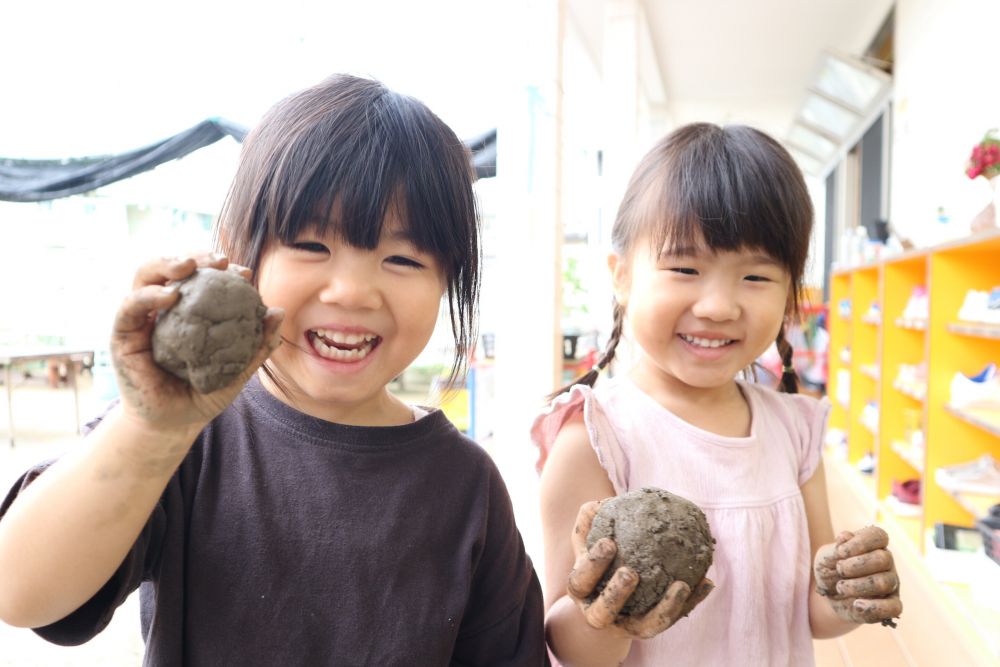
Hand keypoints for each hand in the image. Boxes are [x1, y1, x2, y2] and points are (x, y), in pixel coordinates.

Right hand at [111, 253, 283, 432]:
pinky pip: (130, 306)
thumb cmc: (204, 394)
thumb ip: (257, 344)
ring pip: (146, 276)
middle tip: (220, 260)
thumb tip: (278, 312)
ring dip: (167, 263)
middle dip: (195, 256)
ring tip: (189, 266)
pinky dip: (149, 295)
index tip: (245, 273)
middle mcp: (164, 308)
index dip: (221, 269)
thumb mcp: (237, 370)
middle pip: (173, 268)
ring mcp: (142, 318)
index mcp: (190, 310)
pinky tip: (170, 295)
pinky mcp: (123, 334)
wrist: (175, 424)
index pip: (202, 278)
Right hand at [565, 500, 713, 639]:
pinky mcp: (649, 631)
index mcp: (581, 591)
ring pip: (645, 625)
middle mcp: (599, 614)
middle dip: (616, 593)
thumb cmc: (599, 564)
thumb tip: (601, 503)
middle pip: (604, 610)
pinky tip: (706, 582)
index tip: (609, 542)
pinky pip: (672, 619)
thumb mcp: (587, 544)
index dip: (593, 564)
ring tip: (681, 585)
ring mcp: (625, 627)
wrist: (608, 607)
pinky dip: (690, 602)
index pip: (580, 580)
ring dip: (664, 607)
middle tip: (631, 573)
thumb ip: (589, 523)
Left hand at [814, 525, 901, 624]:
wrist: (829, 596)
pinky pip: (894, 607)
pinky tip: (856, 604)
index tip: (840, 552)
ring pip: (884, 583)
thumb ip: (835, 549)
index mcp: (872, 545)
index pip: (878, 535)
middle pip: (883, 559)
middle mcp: (886, 562)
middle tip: (839, 570)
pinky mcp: (891, 604)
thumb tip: (845, 537)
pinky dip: (874, 607)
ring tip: (840, 588)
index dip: (860, 542)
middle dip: (855, 566)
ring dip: (857, 586)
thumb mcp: (825, 558)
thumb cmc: (830, 570)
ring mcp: (891, 583)